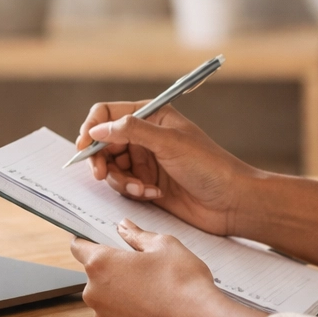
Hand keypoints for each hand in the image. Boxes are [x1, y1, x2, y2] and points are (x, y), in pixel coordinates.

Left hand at [70, 221, 235, 316]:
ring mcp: (104, 315)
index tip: (96, 237)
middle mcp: (94, 291)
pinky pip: (115, 312)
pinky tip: (151, 303)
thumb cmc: (182, 282)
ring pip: (105, 293)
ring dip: (119, 287)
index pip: (78, 246)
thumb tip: (124, 227)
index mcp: (100, 263)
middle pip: (93, 271)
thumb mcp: (163, 245)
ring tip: (149, 285)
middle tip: (138, 262)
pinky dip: (127, 307)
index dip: (86, 239)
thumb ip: (137, 235)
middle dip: (111, 265)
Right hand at [76, 102, 255, 236]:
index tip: (84, 146)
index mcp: (151, 116)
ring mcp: (145, 161)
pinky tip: (153, 193)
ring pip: (111, 167)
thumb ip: (131, 131)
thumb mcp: (169, 142)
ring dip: (121, 180)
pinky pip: (123, 185)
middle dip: (101, 159)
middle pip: (104, 142)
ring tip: (142, 188)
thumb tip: (97, 128)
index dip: (91, 127)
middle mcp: (144, 136)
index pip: (107, 113)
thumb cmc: (210, 166)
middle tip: (101, 174)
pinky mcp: (147, 184)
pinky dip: (133, 191)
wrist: (232, 202)